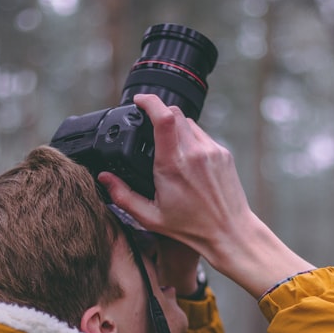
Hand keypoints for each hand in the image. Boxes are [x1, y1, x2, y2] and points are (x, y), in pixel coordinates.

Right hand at [99, 94, 314, 298]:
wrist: (229, 232)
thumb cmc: (191, 227)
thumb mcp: (150, 217)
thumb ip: (123, 196)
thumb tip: (104, 177)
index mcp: (172, 165)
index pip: (163, 117)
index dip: (149, 102)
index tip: (139, 100)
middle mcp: (194, 152)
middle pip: (174, 113)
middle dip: (159, 114)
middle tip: (148, 128)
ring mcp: (211, 150)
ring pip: (189, 122)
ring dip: (175, 127)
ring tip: (167, 149)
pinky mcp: (223, 153)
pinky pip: (202, 135)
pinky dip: (190, 139)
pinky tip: (187, 160)